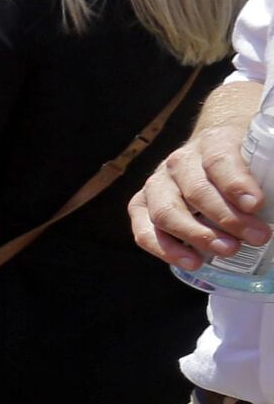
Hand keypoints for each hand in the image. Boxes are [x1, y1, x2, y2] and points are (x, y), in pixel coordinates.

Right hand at [131, 90, 268, 271]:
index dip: (236, 183)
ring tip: (228, 251)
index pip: (219, 160)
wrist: (213, 152)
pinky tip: (192, 262)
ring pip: (167, 212)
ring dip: (197, 235)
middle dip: (227, 218)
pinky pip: (144, 230)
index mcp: (213, 141)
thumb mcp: (262, 158)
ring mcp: (157, 184)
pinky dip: (165, 249)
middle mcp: (179, 161)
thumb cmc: (245, 162)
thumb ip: (271, 174)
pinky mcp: (142, 206)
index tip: (256, 204)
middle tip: (258, 237)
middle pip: (196, 190)